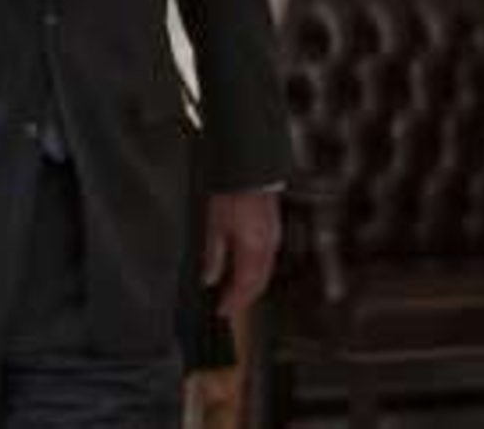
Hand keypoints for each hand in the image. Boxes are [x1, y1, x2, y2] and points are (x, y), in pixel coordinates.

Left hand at [203, 189, 280, 319]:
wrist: (249, 173)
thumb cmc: (232, 193)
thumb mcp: (214, 225)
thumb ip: (214, 255)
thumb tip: (209, 278)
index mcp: (252, 248)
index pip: (246, 286)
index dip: (234, 302)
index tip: (222, 310)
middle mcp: (268, 246)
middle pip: (258, 283)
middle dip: (243, 298)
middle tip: (227, 305)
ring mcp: (274, 238)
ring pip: (264, 273)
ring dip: (250, 286)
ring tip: (232, 292)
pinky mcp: (274, 230)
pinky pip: (267, 260)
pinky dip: (255, 271)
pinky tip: (243, 270)